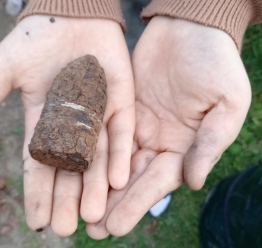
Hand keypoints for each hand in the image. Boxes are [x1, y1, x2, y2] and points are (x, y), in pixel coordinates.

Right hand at [0, 16, 133, 235]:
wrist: (70, 15)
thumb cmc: (36, 39)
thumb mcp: (4, 71)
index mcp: (45, 123)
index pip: (40, 165)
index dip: (38, 193)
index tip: (36, 221)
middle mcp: (73, 127)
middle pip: (70, 169)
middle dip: (67, 199)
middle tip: (66, 230)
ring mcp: (98, 117)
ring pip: (97, 158)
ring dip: (95, 187)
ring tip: (95, 215)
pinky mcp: (120, 104)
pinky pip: (120, 134)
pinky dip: (119, 156)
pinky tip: (118, 181)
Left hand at [86, 16, 250, 237]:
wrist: (190, 30)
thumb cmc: (217, 64)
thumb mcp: (226, 105)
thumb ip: (210, 144)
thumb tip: (192, 183)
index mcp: (184, 146)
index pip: (158, 181)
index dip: (137, 202)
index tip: (115, 225)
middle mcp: (158, 141)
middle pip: (132, 177)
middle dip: (112, 202)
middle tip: (91, 228)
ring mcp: (137, 126)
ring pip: (114, 160)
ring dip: (97, 184)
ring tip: (78, 208)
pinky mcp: (120, 108)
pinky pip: (103, 132)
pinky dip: (91, 151)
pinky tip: (74, 167)